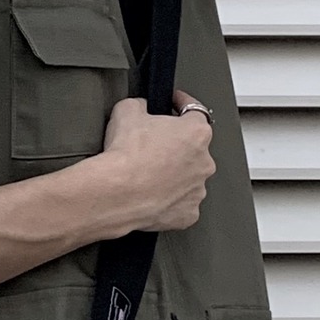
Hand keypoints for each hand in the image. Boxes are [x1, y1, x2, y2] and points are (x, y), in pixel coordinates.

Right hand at [98, 89, 216, 231]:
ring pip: (188, 178)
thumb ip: (140, 105)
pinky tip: (153, 195)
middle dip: (175, 146)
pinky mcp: (188, 214)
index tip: (175, 105)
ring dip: (173, 175)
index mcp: (195, 133)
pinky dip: (170, 200)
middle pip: (192, 148)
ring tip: (148, 175)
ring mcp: (197, 190)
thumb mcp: (127, 110)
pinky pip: (181, 204)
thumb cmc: (125, 157)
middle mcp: (203, 162)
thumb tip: (139, 109)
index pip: (194, 111)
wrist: (116, 194)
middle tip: (152, 147)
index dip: (181, 105)